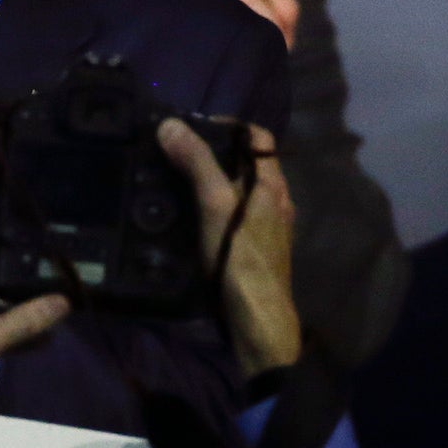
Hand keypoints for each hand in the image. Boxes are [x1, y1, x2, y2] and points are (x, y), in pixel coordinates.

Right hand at [158, 118, 299, 377]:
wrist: (257, 322)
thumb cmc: (239, 259)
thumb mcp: (215, 205)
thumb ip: (197, 164)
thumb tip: (171, 125)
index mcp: (272, 187)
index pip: (258, 138)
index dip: (228, 128)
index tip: (192, 129)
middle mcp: (276, 204)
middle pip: (247, 165)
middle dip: (213, 155)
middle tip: (175, 154)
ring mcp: (267, 230)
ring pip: (240, 193)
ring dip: (212, 184)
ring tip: (174, 182)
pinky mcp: (254, 252)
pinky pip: (234, 218)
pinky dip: (214, 209)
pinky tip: (189, 219)